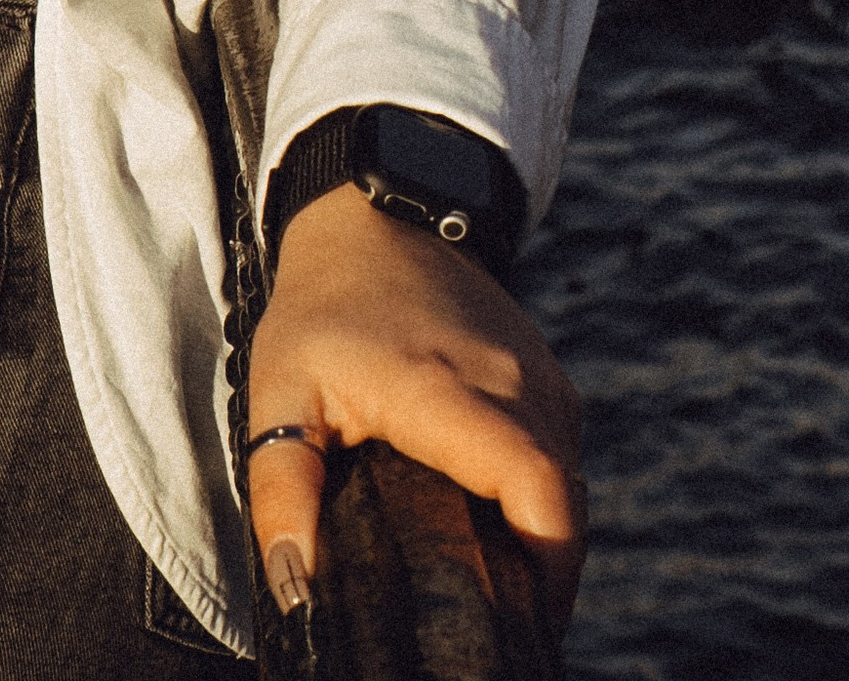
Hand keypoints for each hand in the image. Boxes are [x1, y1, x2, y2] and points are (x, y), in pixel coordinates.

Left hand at [246, 181, 585, 624]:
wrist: (375, 216)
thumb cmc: (324, 308)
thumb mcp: (278, 395)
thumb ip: (281, 495)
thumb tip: (297, 594)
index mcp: (449, 392)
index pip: (536, 485)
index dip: (546, 565)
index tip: (523, 624)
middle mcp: (513, 381)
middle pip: (565, 500)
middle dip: (546, 576)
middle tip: (500, 633)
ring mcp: (538, 371)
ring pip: (570, 478)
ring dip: (547, 537)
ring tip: (497, 592)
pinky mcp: (545, 370)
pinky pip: (564, 450)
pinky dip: (547, 498)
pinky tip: (501, 530)